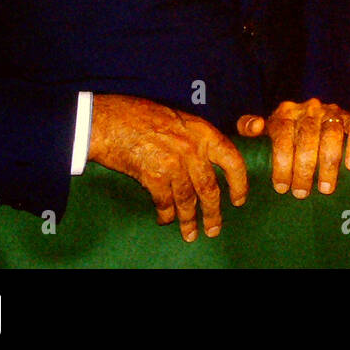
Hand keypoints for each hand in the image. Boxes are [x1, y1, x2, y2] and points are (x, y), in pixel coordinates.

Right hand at [88, 93, 247, 241]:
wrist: (110, 120)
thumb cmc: (141, 116)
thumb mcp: (178, 120)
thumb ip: (195, 140)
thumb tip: (207, 163)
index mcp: (203, 132)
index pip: (232, 160)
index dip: (239, 183)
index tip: (239, 200)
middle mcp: (192, 149)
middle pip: (209, 187)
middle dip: (212, 212)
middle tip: (214, 229)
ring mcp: (174, 163)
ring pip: (187, 199)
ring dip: (188, 220)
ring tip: (190, 234)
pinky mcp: (154, 176)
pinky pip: (165, 202)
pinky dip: (166, 214)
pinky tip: (165, 219)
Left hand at [236, 98, 349, 197]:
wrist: (313, 126)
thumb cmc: (283, 137)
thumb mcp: (263, 132)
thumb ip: (248, 127)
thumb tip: (255, 126)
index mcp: (285, 112)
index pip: (282, 133)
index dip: (282, 161)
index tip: (281, 187)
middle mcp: (309, 109)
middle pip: (307, 137)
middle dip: (304, 168)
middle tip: (301, 192)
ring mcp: (331, 113)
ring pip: (331, 135)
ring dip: (328, 164)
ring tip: (325, 188)